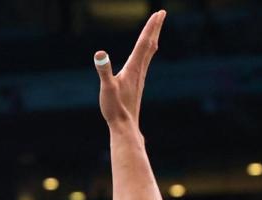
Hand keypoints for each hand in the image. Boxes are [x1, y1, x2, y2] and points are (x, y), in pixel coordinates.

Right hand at [96, 10, 165, 127]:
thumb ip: (104, 70)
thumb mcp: (106, 88)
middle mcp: (139, 70)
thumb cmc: (115, 108)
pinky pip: (144, 62)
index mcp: (133, 68)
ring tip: (155, 30)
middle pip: (150, 45)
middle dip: (155, 28)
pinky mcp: (136, 84)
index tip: (159, 13)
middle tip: (162, 13)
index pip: (144, 43)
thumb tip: (100, 54)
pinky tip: (144, 56)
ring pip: (149, 53)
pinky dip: (147, 52)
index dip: (151, 27)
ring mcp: (139, 77)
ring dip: (152, 39)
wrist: (125, 125)